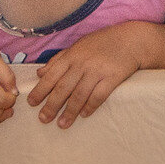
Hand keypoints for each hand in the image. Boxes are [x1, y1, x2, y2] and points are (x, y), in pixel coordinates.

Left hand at [27, 28, 147, 127]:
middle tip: (44, 119)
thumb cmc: (103, 42)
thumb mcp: (78, 46)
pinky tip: (84, 115)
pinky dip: (91, 106)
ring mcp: (98, 71)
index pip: (51, 76)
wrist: (132, 40)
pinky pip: (99, 95)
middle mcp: (82, 64)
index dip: (40, 90)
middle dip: (51, 105)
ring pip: (80, 95)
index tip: (31, 103)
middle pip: (63, 88)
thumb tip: (40, 73)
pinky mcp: (113, 77)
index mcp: (71, 56)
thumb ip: (58, 60)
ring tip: (63, 124)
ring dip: (70, 111)